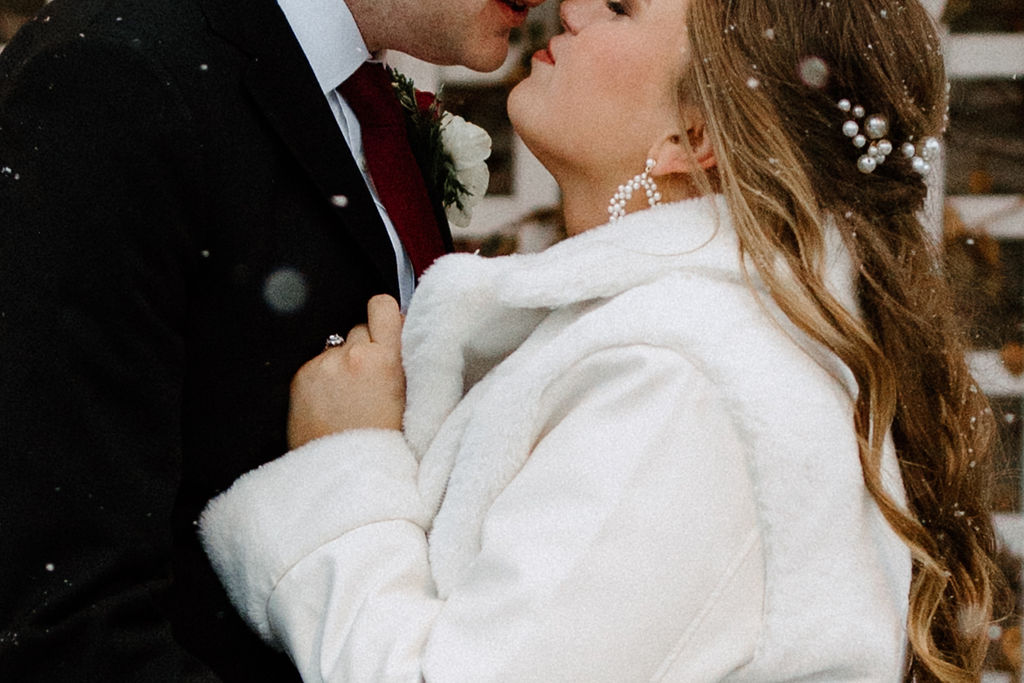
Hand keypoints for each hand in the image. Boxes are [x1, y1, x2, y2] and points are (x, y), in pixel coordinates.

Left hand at [287, 295, 405, 448]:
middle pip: (360, 328)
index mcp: (386, 359)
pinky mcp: (301, 376)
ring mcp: (324, 365)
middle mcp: (352, 355)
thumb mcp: (411, 400)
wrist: (345, 474)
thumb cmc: (383, 446)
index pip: (382, 306)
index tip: (388, 330)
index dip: (385, 316)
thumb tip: (402, 335)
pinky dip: (323, 379)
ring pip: (337, 347)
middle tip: (371, 379)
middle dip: (366, 346)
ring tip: (349, 398)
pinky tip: (331, 404)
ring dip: (343, 363)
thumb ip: (406, 363)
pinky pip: (317, 364)